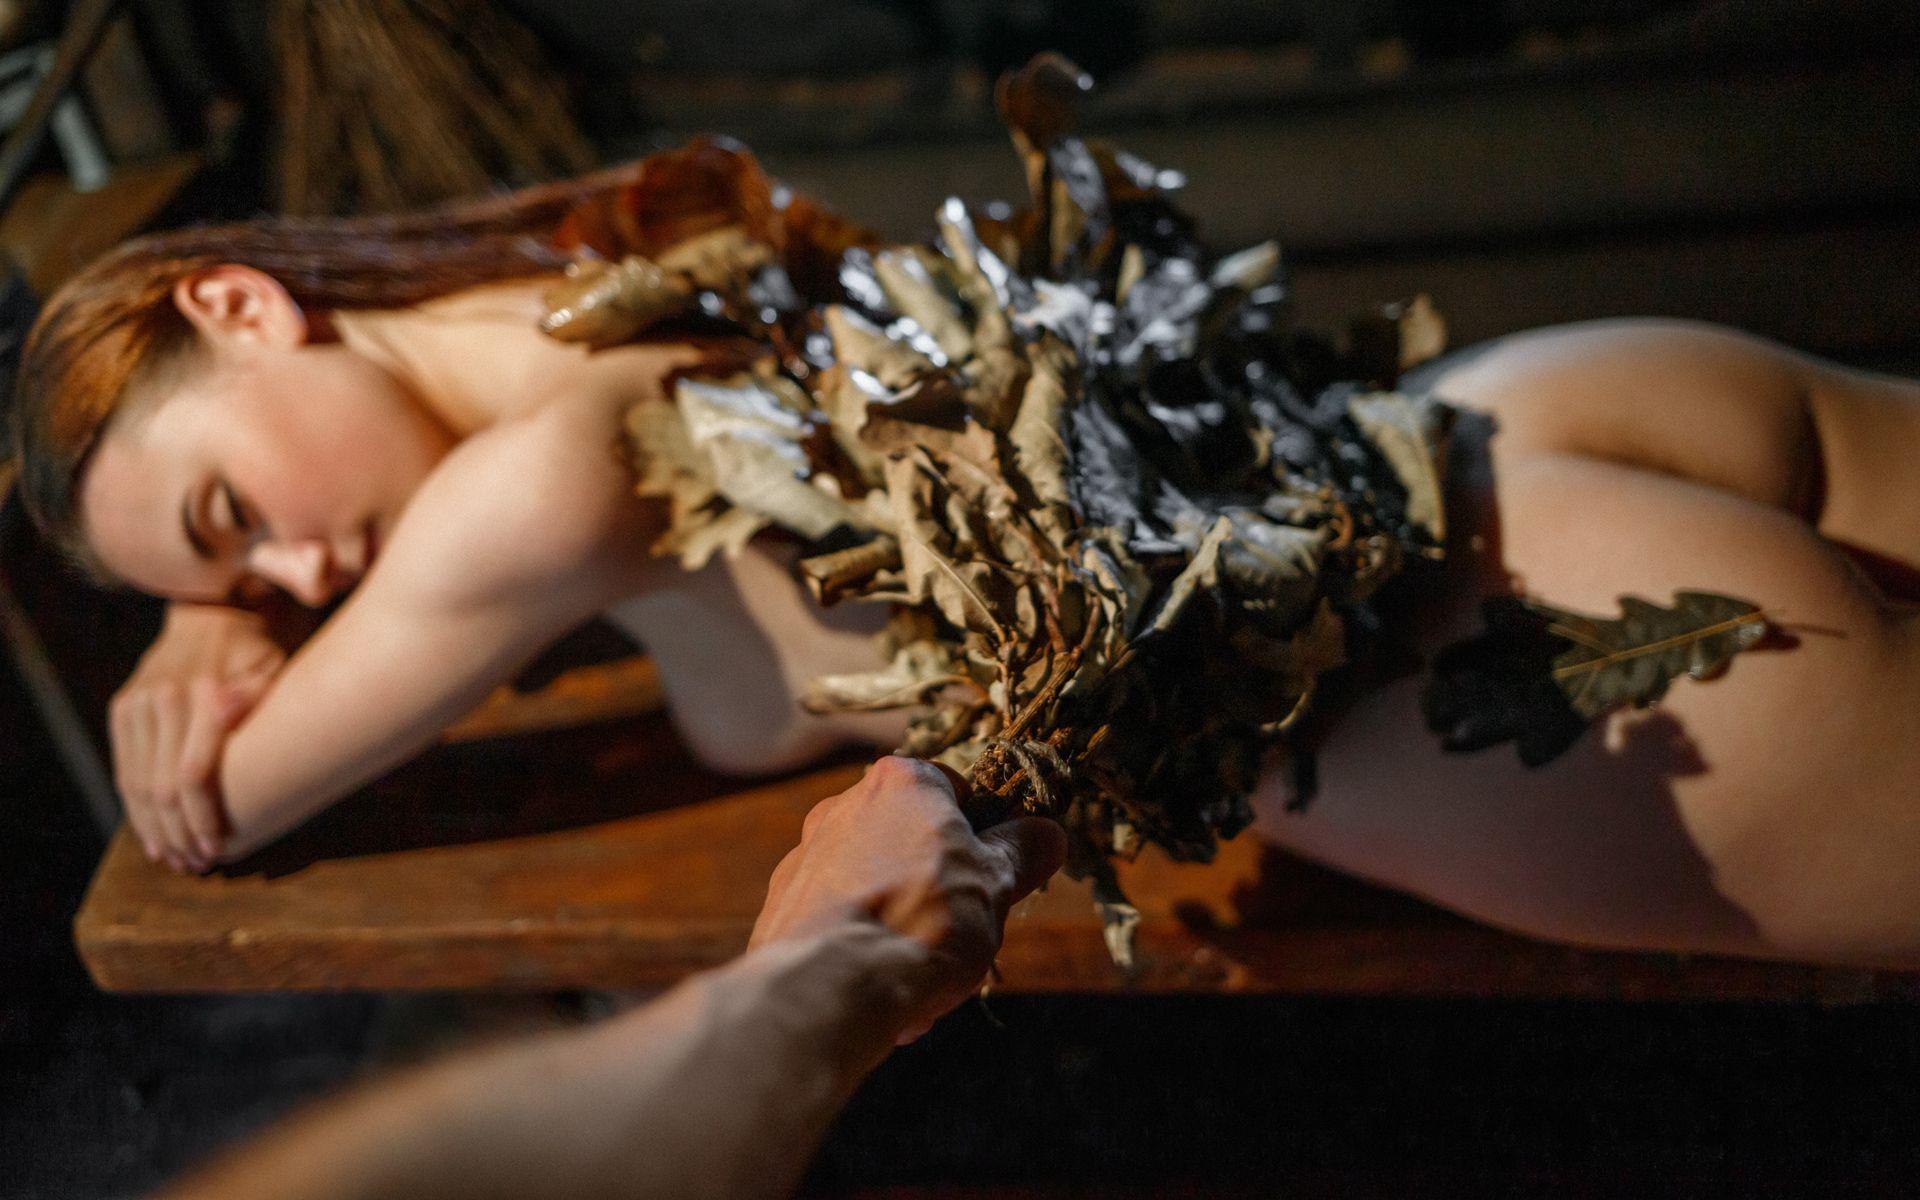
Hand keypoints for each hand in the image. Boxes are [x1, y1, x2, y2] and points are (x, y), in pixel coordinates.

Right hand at [109, 604, 284, 871]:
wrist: (214, 615)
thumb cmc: (260, 654)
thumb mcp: (275, 670)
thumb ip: (260, 699)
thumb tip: (236, 721)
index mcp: (205, 694)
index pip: (193, 775)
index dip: (202, 819)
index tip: (218, 848)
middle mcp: (163, 699)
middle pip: (161, 787)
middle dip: (178, 833)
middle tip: (197, 864)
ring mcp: (137, 703)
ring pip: (136, 783)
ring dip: (153, 828)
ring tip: (174, 858)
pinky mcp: (122, 709)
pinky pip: (124, 768)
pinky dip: (135, 806)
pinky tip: (150, 833)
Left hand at [750, 756, 1066, 1041]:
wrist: (832, 983)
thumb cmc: (924, 919)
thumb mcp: (996, 883)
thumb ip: (1022, 851)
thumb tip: (1048, 834)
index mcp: (901, 783)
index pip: (954, 790)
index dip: (981, 834)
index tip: (994, 876)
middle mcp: (844, 805)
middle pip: (911, 840)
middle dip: (939, 886)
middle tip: (962, 933)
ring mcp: (807, 854)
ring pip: (876, 885)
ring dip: (902, 922)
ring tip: (923, 976)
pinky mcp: (783, 905)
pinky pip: (841, 920)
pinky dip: (864, 947)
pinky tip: (882, 989)